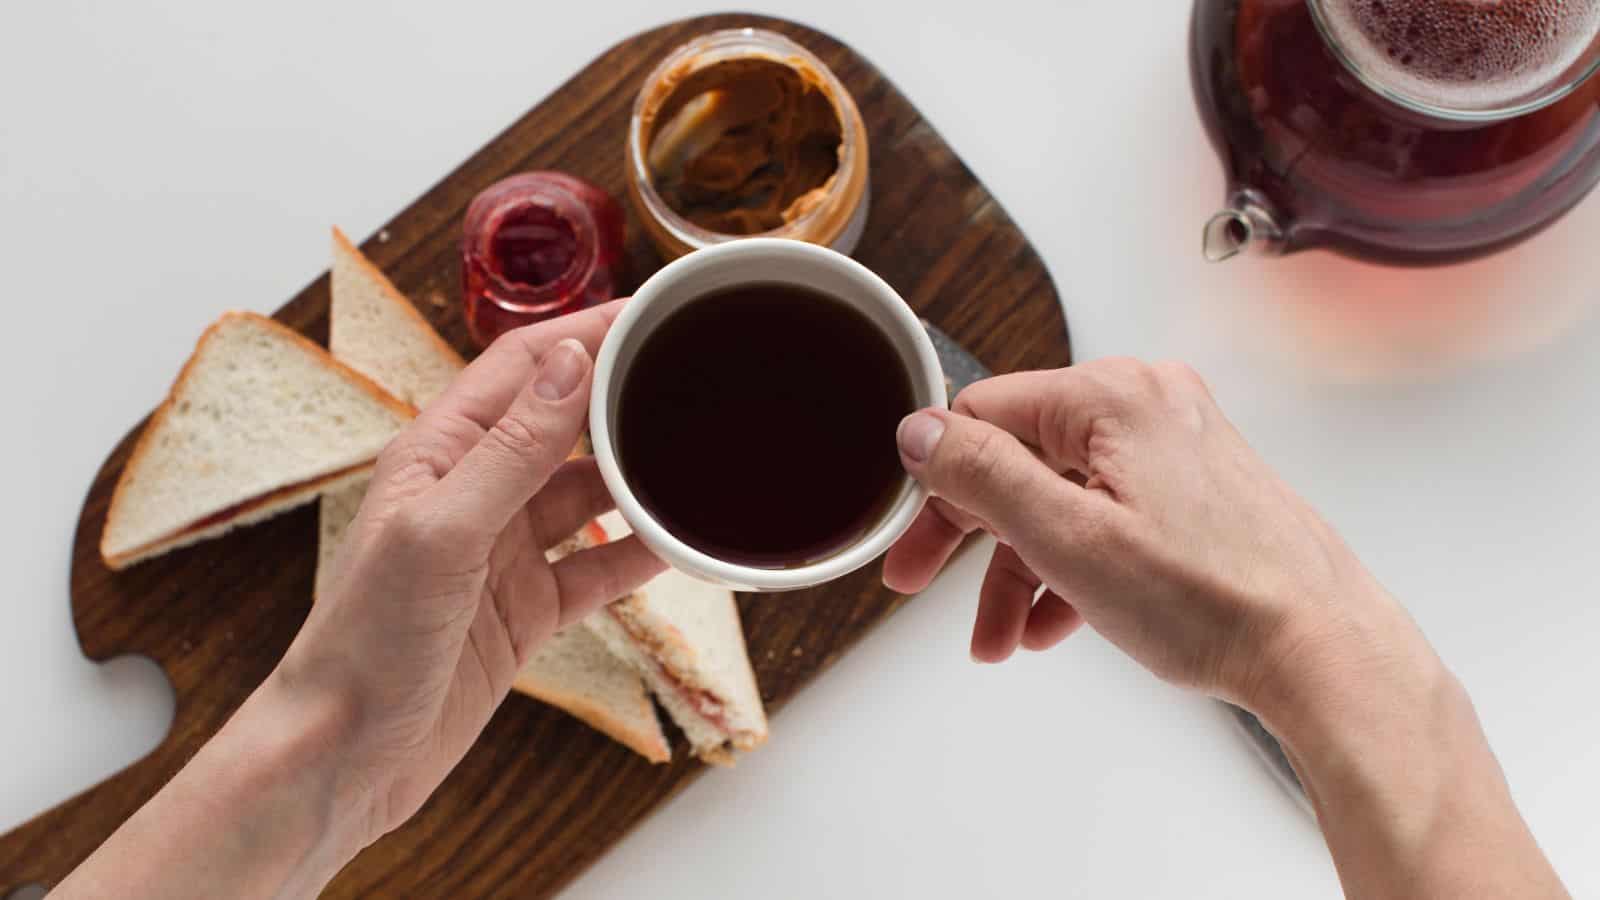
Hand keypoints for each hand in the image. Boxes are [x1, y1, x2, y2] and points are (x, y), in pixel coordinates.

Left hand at [282, 300, 663, 853]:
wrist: (343, 758)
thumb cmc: (364, 642)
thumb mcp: (443, 533)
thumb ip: (512, 451)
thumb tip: (570, 359)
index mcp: (438, 453)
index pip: (524, 364)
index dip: (587, 331)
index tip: (654, 308)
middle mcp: (473, 492)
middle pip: (564, 423)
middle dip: (623, 397)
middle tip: (695, 375)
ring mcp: (503, 553)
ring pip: (588, 496)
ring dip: (638, 477)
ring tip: (699, 454)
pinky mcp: (525, 610)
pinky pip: (598, 570)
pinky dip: (639, 556)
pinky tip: (682, 542)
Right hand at [884, 359, 1421, 717]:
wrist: (1321, 650)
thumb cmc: (1215, 598)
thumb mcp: (1067, 537)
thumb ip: (982, 475)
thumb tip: (920, 430)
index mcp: (1111, 396)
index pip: (982, 416)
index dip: (937, 488)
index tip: (914, 548)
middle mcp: (1145, 405)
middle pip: (1019, 459)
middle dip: (973, 539)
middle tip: (924, 589)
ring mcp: (1174, 446)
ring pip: (1061, 496)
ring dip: (1021, 568)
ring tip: (1003, 638)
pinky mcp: (1194, 487)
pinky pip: (1105, 514)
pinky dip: (1072, 565)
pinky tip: (1055, 624)